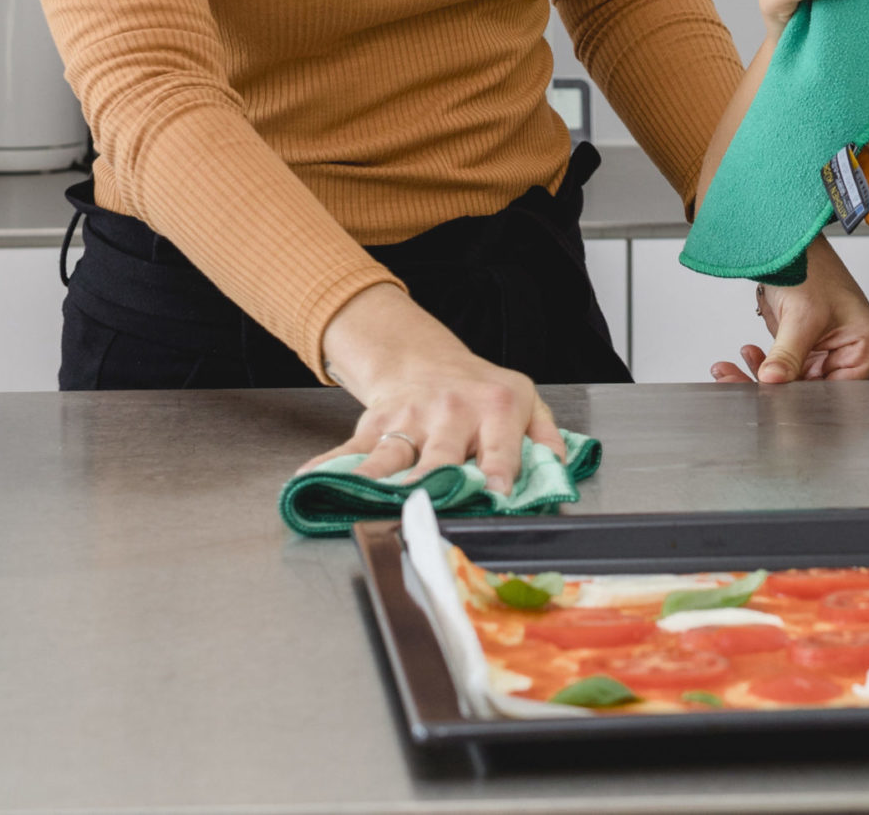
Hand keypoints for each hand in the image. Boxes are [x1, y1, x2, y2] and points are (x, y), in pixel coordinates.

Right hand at [299, 282, 566, 494]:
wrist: (425, 359)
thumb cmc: (480, 392)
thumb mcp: (527, 401)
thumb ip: (547, 439)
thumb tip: (559, 472)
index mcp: (495, 409)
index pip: (499, 447)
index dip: (496, 472)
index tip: (493, 494)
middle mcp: (451, 412)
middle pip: (440, 458)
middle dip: (434, 486)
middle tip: (427, 509)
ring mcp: (409, 417)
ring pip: (392, 456)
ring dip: (380, 482)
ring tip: (369, 502)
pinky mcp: (375, 424)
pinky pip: (349, 449)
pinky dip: (328, 468)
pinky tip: (309, 483)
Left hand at [710, 243, 868, 383]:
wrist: (787, 241)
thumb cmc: (811, 264)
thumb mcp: (801, 315)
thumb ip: (788, 356)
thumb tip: (773, 383)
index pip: (838, 392)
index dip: (802, 398)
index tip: (769, 399)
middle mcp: (856, 354)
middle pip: (816, 391)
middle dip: (776, 388)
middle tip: (739, 382)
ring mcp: (833, 352)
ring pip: (798, 385)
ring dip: (764, 378)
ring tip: (732, 370)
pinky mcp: (811, 350)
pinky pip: (789, 371)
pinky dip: (765, 366)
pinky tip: (747, 356)